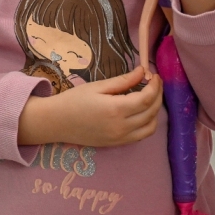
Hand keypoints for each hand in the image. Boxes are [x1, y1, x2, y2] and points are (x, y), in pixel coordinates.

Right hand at [17, 65, 162, 147]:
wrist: (56, 122)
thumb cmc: (73, 100)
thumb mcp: (97, 86)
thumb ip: (122, 81)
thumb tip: (142, 71)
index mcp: (116, 109)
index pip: (146, 98)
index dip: (155, 86)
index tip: (154, 75)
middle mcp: (122, 126)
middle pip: (152, 111)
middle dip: (158, 95)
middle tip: (154, 83)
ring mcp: (121, 138)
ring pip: (151, 126)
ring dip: (155, 111)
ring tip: (150, 98)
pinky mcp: (118, 144)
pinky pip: (142, 135)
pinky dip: (148, 124)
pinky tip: (143, 113)